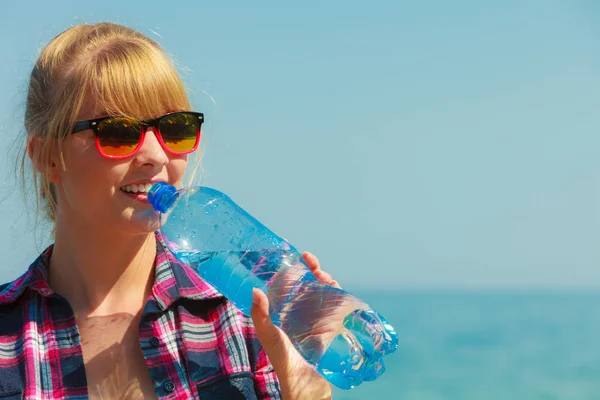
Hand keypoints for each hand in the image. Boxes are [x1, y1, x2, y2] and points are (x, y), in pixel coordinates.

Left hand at [251, 252, 339, 399]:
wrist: (306, 383)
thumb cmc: (284, 360)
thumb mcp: (269, 335)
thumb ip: (261, 315)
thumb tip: (255, 289)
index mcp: (285, 311)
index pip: (290, 285)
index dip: (293, 270)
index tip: (296, 257)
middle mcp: (302, 311)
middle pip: (310, 284)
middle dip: (313, 270)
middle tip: (312, 263)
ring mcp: (318, 317)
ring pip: (325, 291)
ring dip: (326, 279)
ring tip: (324, 276)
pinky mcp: (332, 325)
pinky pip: (337, 304)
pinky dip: (338, 293)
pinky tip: (336, 288)